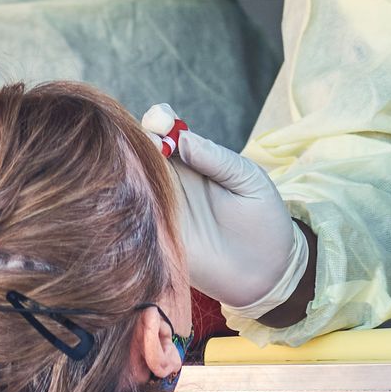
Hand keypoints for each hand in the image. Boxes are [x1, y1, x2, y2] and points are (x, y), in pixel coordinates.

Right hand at [142, 105, 308, 317]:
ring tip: (129, 167)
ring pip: (130, 183)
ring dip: (122, 172)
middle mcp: (171, 181)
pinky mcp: (155, 238)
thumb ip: (217, 160)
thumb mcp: (248, 181)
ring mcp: (160, 209)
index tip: (160, 122)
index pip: (167, 131)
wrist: (269, 271)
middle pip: (139, 152)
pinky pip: (131, 219)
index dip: (158, 121)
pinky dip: (121, 208)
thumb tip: (183, 139)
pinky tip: (122, 198)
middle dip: (133, 142)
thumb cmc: (264, 218)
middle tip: (145, 146)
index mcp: (195, 160)